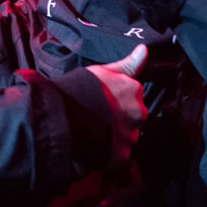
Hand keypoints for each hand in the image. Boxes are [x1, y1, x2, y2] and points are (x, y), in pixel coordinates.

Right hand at [84, 44, 148, 166]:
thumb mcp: (103, 71)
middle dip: (120, 120)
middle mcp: (138, 112)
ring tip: (94, 134)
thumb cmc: (78, 90)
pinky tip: (95, 148)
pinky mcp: (121, 155)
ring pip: (128, 137)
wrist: (61, 117)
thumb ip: (128, 64)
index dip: (117, 100)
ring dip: (116, 137)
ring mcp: (130, 135)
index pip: (134, 96)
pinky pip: (120, 156)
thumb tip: (144, 50)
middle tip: (98, 119)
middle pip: (133, 118)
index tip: (103, 102)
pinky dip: (110, 155)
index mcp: (134, 90)